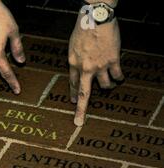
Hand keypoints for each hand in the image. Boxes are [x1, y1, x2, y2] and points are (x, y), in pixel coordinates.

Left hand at [68, 8, 122, 125]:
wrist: (96, 19)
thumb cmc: (83, 30)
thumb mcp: (72, 47)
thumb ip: (75, 61)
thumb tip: (79, 72)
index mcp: (73, 64)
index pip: (71, 85)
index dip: (72, 95)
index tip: (72, 103)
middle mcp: (85, 68)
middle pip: (83, 94)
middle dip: (80, 110)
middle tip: (78, 122)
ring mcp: (99, 66)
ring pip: (105, 85)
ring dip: (108, 86)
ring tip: (110, 84)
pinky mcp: (113, 61)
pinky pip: (118, 76)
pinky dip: (119, 78)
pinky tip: (120, 77)